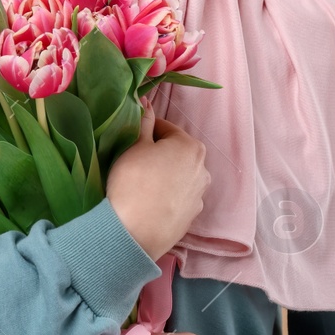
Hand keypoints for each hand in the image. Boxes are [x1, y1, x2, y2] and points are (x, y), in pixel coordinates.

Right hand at [106, 102, 209, 259]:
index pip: (165, 128)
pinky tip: (151, 201)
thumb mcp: (134, 145)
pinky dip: (168, 195)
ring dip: (165, 174)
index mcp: (190, 146)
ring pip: (179, 175)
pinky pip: (179, 196)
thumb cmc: (134, 181)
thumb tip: (146, 102)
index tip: (131, 140)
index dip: (146, 131)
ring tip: (142, 184)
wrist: (135, 232)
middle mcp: (202, 168)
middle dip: (158, 153)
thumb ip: (144, 122)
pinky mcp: (192, 215)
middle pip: (176, 152)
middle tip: (135, 161)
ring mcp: (200, 194)